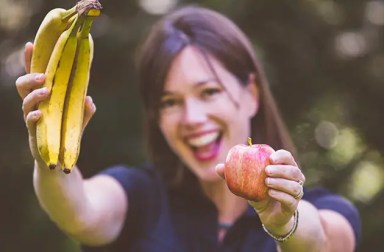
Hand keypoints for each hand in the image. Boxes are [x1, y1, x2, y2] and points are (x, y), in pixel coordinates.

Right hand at [15, 42, 96, 165]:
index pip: (36, 75)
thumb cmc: (66, 132)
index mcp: (45, 97)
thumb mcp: (79, 118)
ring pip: (24, 102)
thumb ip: (85, 109)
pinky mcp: (34, 133)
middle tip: (43, 76)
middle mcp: (35, 105)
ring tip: (47, 91)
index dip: (32, 61)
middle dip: (30, 77)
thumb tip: (88, 100)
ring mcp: (33, 119)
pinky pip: (29, 122)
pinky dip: (33, 117)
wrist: (60, 159)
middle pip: (22, 85)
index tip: (30, 45)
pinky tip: (40, 114)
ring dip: (34, 95)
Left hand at [216, 149, 304, 234]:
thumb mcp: (246, 182)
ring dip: (281, 182)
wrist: (268, 214)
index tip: (270, 158)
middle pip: (294, 170)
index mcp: (284, 168)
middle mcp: (294, 179)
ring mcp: (295, 192)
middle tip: (266, 171)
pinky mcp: (293, 206)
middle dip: (281, 169)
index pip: (287, 157)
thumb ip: (233, 174)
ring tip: (267, 182)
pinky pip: (290, 199)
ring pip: (294, 185)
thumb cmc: (259, 192)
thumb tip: (218, 167)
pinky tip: (269, 193)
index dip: (281, 156)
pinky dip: (280, 195)